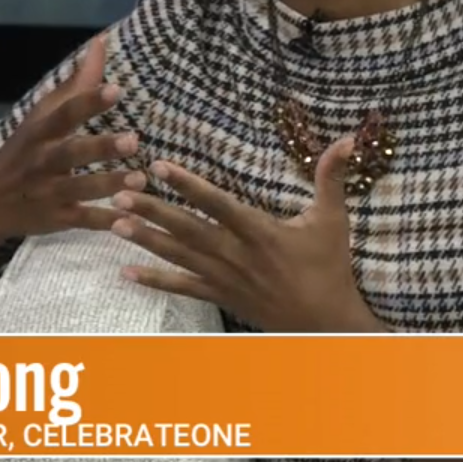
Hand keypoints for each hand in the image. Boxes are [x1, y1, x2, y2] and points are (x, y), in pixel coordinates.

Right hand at [0, 31, 145, 241]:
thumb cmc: (24, 151)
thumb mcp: (43, 116)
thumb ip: (76, 83)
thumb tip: (101, 42)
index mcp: (40, 132)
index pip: (64, 113)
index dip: (89, 101)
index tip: (117, 89)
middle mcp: (42, 161)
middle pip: (70, 153)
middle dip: (100, 147)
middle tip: (133, 140)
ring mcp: (48, 192)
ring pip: (79, 189)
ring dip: (109, 185)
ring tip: (140, 180)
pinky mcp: (56, 219)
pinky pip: (82, 221)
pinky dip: (104, 222)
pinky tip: (130, 220)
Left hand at [108, 136, 379, 332]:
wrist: (326, 323)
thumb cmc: (330, 268)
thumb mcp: (334, 219)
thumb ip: (332, 177)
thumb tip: (348, 138)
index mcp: (260, 231)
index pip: (217, 203)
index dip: (187, 184)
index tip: (158, 166)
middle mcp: (236, 254)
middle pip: (187, 229)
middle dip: (152, 210)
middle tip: (118, 193)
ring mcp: (226, 279)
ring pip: (179, 256)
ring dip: (146, 240)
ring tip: (114, 223)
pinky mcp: (222, 297)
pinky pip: (183, 287)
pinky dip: (154, 280)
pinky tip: (127, 271)